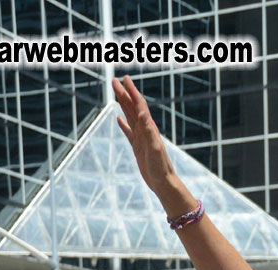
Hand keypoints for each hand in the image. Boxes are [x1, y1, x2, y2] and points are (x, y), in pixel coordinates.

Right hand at [113, 76, 176, 197]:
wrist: (163, 182)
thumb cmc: (160, 167)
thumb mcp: (154, 148)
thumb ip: (149, 130)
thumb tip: (142, 113)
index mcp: (149, 128)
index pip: (139, 105)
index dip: (132, 91)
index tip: (124, 79)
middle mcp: (145, 130)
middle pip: (132, 107)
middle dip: (124, 93)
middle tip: (114, 80)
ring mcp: (141, 138)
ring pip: (130, 116)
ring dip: (123, 104)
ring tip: (116, 93)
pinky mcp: (138, 147)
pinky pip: (129, 131)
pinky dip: (123, 123)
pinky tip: (118, 118)